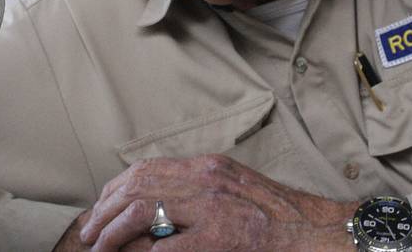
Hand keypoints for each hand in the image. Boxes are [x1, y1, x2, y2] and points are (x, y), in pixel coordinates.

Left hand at [74, 154, 356, 250]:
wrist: (322, 232)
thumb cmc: (282, 218)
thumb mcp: (234, 190)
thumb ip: (198, 192)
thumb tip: (157, 207)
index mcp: (208, 167)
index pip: (145, 169)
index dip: (114, 189)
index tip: (99, 208)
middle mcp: (206, 178)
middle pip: (136, 185)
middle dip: (105, 210)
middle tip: (90, 233)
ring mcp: (213, 206)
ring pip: (142, 209)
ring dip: (113, 231)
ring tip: (100, 248)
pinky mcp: (222, 236)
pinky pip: (169, 245)